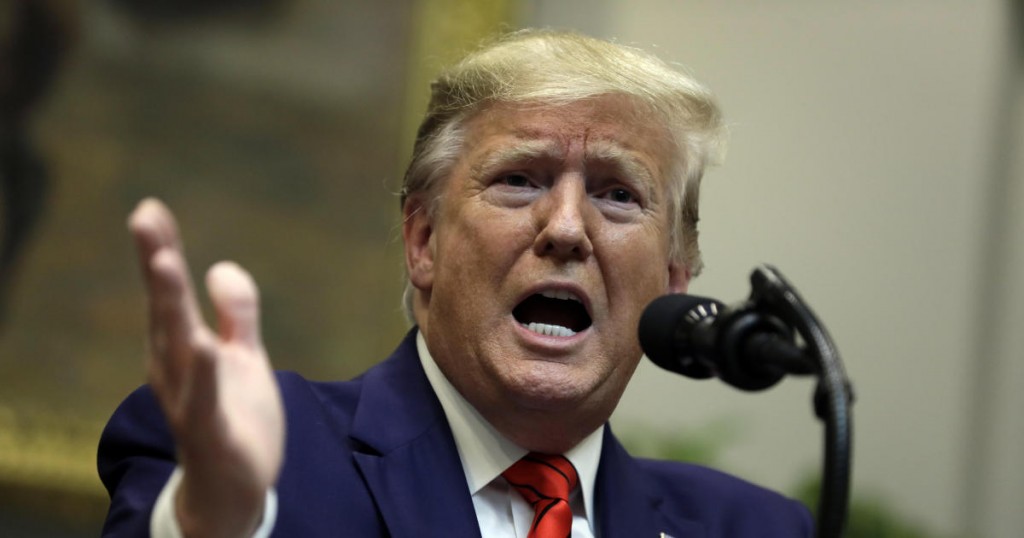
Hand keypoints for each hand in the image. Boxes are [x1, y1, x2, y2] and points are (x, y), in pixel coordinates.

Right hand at [129, 199, 284, 537]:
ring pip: (177, 347)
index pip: (169, 292)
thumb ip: (236, 314)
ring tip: (166, 261)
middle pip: (166, 309)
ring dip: (170, 304)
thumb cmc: (234, 418)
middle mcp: (176, 370)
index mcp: (182, 348)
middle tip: (145, 217)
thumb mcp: (243, 357)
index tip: (151, 207)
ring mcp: (189, 401)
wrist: (234, 489)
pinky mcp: (210, 432)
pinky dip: (202, 373)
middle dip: (157, 264)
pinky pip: (204, 400)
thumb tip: (221, 265)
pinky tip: (202, 344)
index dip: (161, 249)